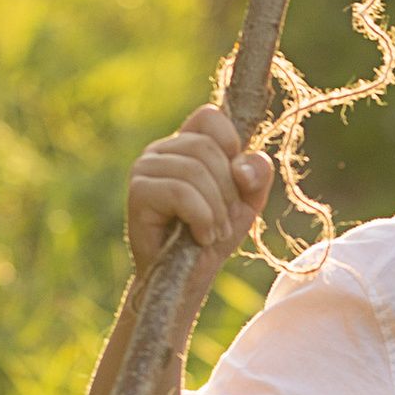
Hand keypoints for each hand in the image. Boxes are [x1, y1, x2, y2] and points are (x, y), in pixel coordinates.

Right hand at [127, 105, 271, 272]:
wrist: (186, 279)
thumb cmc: (214, 236)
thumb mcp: (247, 201)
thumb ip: (256, 173)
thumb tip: (241, 165)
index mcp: (186, 143)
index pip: (209, 116)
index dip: (231, 145)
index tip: (235, 181)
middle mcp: (162, 150)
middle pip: (208, 148)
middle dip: (228, 190)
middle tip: (224, 221)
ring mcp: (146, 168)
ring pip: (195, 171)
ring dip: (216, 210)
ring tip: (212, 233)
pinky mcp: (138, 192)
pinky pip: (180, 192)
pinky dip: (201, 219)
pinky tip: (199, 237)